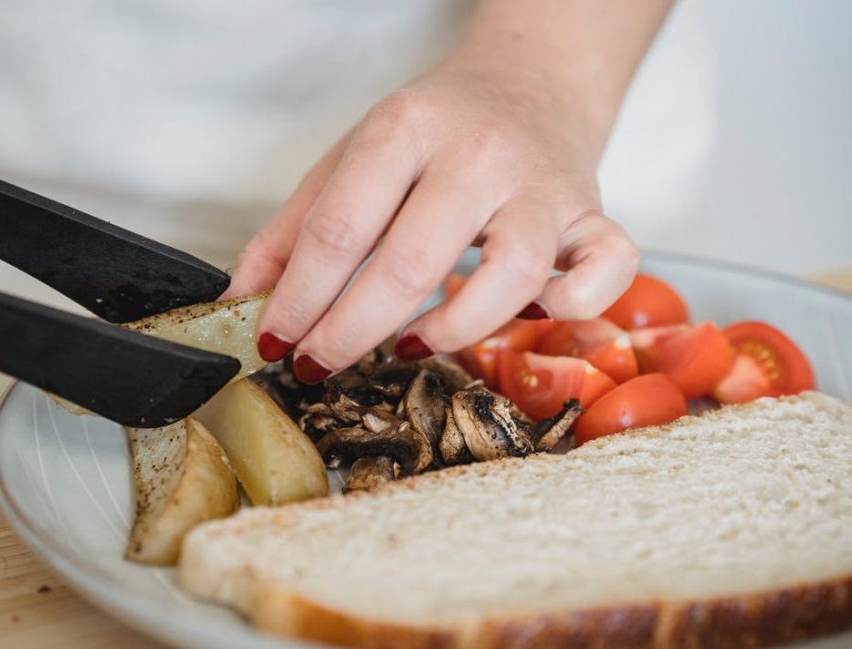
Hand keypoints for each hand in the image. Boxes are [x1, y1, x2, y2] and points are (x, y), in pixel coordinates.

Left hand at [224, 65, 637, 381]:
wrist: (530, 81)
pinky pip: (606, 270)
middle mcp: (478, 154)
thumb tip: (245, 300)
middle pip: (410, 263)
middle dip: (348, 332)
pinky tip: (525, 315)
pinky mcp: (593, 215)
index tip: (275, 341)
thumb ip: (296, 228)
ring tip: (407, 344)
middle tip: (317, 363)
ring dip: (448, 330)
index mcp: (406, 128)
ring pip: (511, 276)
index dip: (298, 298)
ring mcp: (542, 187)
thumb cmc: (437, 128)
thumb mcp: (353, 157)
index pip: (340, 228)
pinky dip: (571, 307)